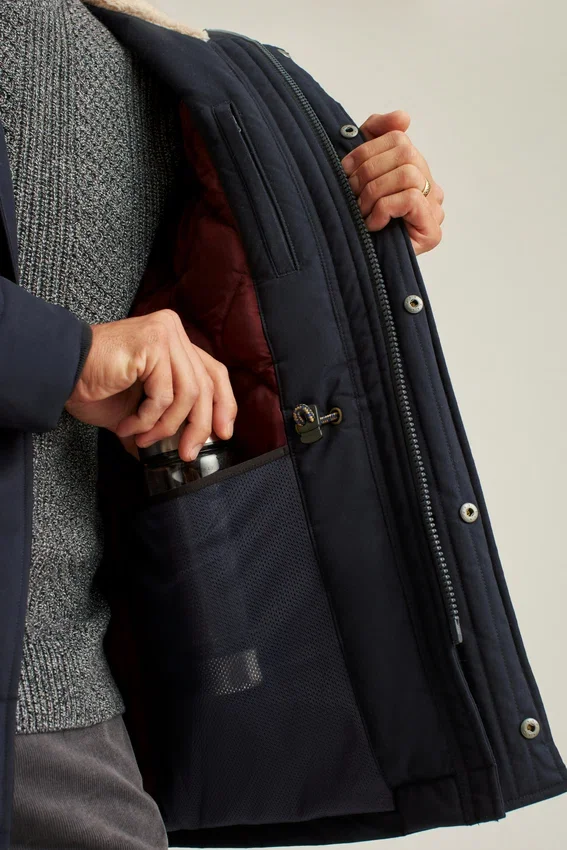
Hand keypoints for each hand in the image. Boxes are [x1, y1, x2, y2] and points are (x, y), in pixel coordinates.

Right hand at [64, 309, 237, 461]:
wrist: (61, 374)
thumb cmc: (95, 386)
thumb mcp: (143, 406)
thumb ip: (170, 415)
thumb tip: (191, 444)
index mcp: (175, 341)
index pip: (214, 372)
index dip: (223, 405)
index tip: (222, 434)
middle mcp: (173, 331)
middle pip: (205, 385)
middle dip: (198, 426)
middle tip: (186, 452)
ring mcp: (164, 334)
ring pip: (187, 394)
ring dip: (165, 426)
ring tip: (143, 438)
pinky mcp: (151, 343)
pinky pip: (163, 395)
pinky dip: (146, 419)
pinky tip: (128, 425)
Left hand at [340, 110, 444, 254]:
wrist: (353, 265)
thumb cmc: (354, 218)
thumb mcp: (359, 170)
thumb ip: (376, 136)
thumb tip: (404, 117)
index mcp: (413, 169)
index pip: (397, 138)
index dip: (367, 150)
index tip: (346, 171)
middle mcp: (429, 186)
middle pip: (405, 152)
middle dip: (369, 172)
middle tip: (352, 195)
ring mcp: (434, 209)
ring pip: (409, 174)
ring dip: (375, 193)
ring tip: (362, 212)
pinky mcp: (432, 231)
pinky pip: (411, 199)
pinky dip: (385, 208)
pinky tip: (374, 224)